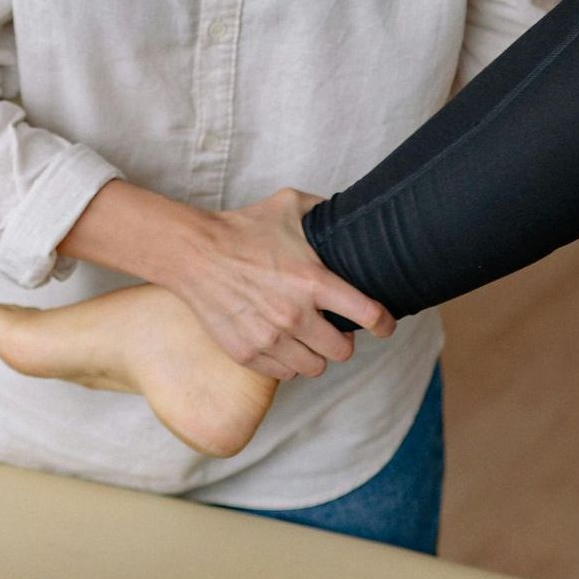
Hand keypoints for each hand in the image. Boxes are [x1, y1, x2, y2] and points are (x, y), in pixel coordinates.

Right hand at [167, 187, 394, 381]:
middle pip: (343, 351)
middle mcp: (295, 314)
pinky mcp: (247, 352)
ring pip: (314, 367)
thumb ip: (323, 210)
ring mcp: (270, 337)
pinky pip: (284, 373)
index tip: (385, 326)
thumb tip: (347, 211)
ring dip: (315, 354)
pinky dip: (288, 362)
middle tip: (334, 329)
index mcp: (313, 281)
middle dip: (344, 340)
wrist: (193, 252)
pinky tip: (282, 343)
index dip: (384, 324)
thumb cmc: (242, 228)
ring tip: (307, 338)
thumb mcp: (289, 205)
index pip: (369, 314)